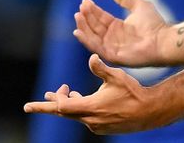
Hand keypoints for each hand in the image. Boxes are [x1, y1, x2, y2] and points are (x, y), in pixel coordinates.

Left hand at [23, 54, 161, 134]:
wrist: (150, 111)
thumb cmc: (133, 92)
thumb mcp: (116, 76)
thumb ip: (101, 68)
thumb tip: (91, 57)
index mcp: (90, 108)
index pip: (61, 108)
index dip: (46, 104)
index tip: (34, 102)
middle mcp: (90, 120)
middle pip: (64, 112)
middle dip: (53, 103)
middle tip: (41, 99)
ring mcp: (97, 125)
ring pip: (75, 114)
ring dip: (68, 103)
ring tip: (64, 91)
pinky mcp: (103, 127)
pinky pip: (85, 117)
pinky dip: (79, 107)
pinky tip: (80, 97)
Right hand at [74, 0, 169, 66]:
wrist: (164, 39)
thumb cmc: (155, 24)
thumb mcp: (138, 5)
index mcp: (118, 27)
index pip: (101, 18)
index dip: (92, 10)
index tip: (85, 1)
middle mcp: (114, 38)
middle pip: (95, 27)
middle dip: (86, 17)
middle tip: (81, 7)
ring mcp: (113, 48)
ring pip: (93, 37)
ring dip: (84, 27)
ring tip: (78, 16)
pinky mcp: (114, 56)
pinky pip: (97, 48)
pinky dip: (86, 40)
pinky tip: (79, 31)